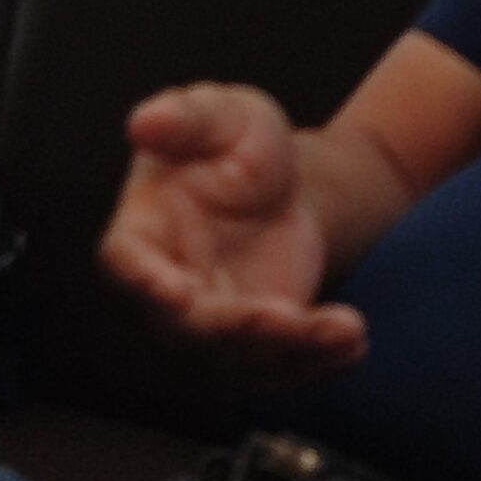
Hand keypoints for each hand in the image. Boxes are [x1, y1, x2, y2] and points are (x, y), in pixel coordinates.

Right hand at [97, 82, 367, 383]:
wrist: (277, 181)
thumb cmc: (231, 141)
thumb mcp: (220, 114)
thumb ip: (185, 118)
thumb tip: (146, 121)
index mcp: (140, 236)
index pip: (128, 268)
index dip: (147, 283)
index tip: (178, 294)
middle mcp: (161, 296)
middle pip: (186, 330)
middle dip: (234, 329)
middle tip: (285, 319)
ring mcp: (204, 329)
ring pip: (237, 359)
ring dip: (289, 352)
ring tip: (345, 331)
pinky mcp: (250, 346)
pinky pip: (277, 367)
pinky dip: (316, 360)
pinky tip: (352, 342)